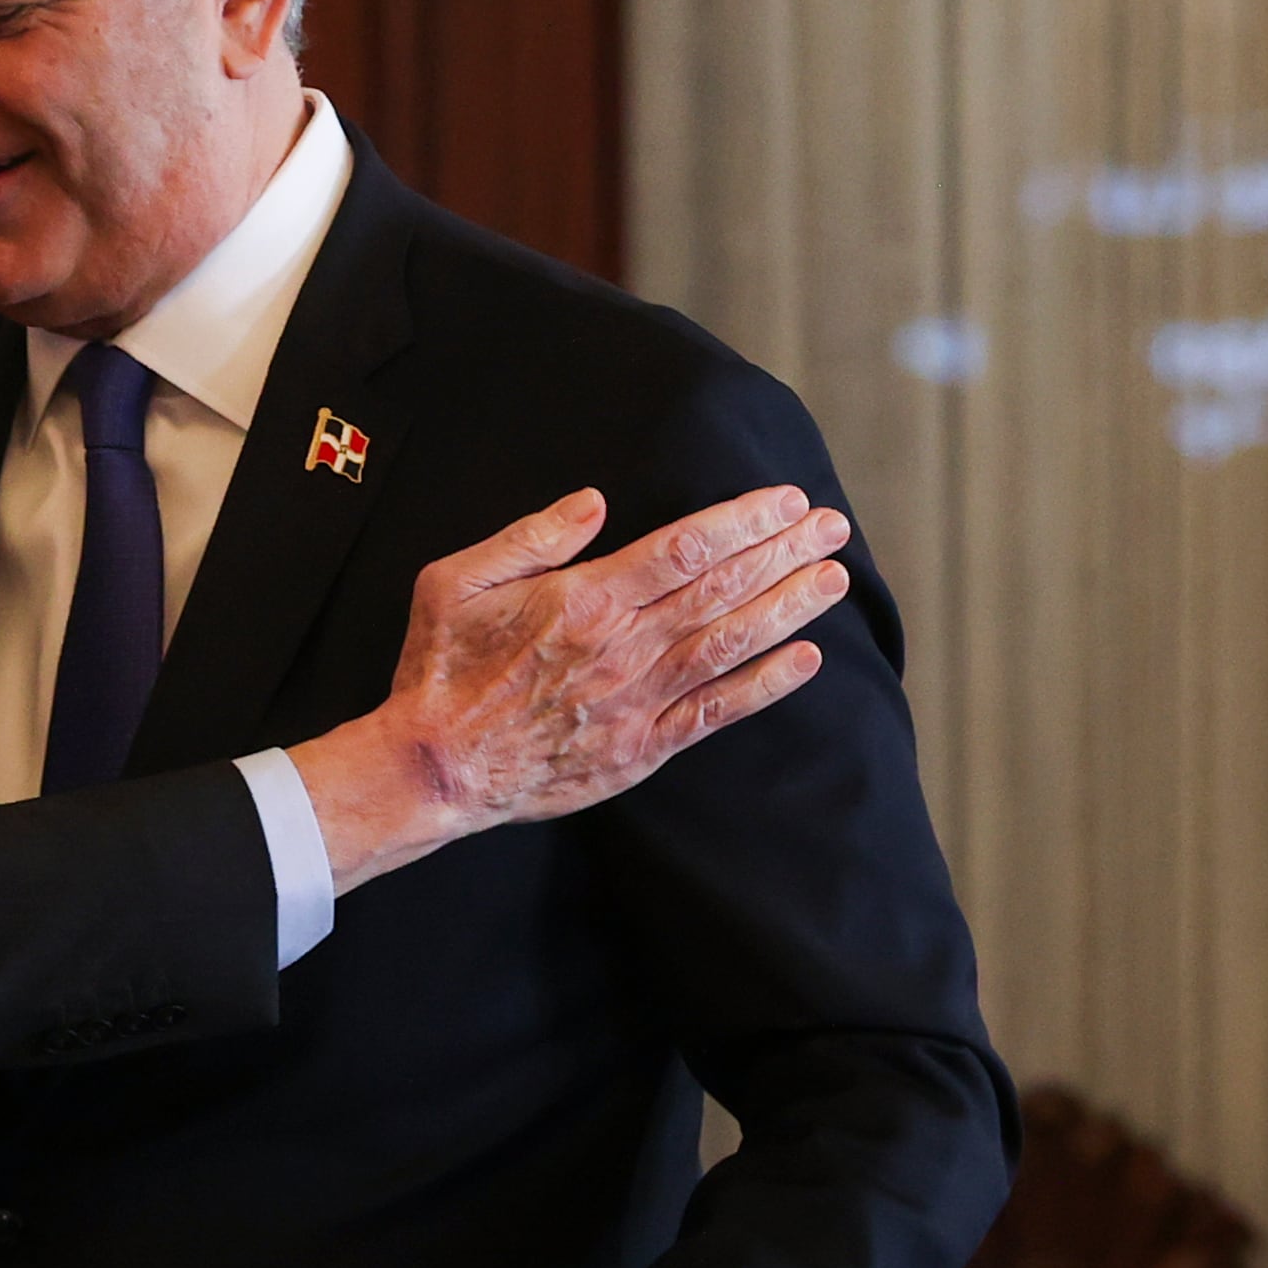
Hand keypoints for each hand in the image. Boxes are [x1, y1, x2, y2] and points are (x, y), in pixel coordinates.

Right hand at [288, 485, 848, 889]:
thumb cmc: (440, 669)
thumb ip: (529, 538)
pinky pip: (715, 713)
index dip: (743, 521)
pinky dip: (763, 686)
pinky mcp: (639, 749)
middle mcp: (621, 648)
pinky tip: (804, 660)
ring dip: (787, 609)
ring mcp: (636, 702)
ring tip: (832, 580)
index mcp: (582, 601)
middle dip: (783, 553)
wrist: (435, 766)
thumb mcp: (455, 581)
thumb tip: (594, 502)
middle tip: (832, 527)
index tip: (785, 502)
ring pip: (729, 644)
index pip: (683, 548)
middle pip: (720, 589)